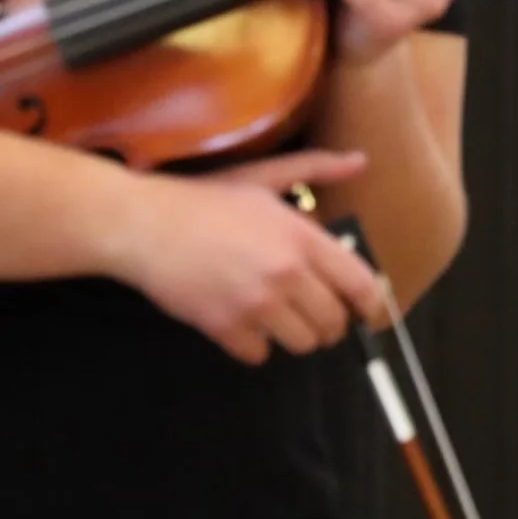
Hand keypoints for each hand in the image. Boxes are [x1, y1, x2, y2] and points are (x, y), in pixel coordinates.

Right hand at [110, 148, 382, 364]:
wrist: (145, 225)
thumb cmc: (206, 200)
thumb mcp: (263, 177)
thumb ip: (316, 170)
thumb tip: (361, 162)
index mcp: (301, 238)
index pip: (359, 284)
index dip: (372, 306)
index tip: (368, 315)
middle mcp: (286, 274)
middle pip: (333, 323)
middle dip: (330, 324)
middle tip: (316, 316)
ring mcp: (255, 305)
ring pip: (302, 344)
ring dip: (295, 335)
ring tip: (280, 318)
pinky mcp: (225, 329)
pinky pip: (260, 356)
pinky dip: (255, 346)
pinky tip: (244, 324)